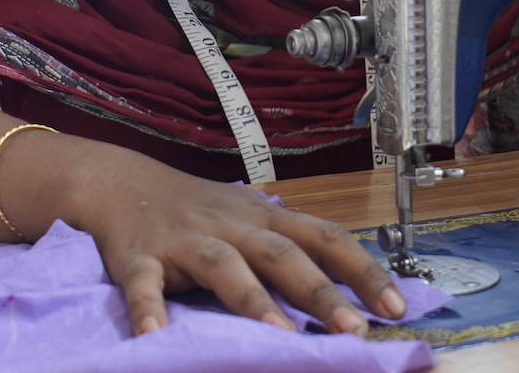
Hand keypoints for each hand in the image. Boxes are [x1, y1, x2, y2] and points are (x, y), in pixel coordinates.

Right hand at [58, 145, 405, 336]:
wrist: (122, 181)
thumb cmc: (200, 210)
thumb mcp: (251, 217)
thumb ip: (292, 248)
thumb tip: (352, 291)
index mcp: (265, 218)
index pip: (325, 238)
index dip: (363, 270)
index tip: (396, 305)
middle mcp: (233, 226)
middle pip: (282, 255)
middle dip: (321, 293)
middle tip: (355, 330)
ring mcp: (186, 239)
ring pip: (224, 266)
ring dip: (253, 301)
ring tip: (280, 337)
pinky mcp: (140, 256)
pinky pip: (145, 285)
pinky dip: (149, 310)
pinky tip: (156, 337)